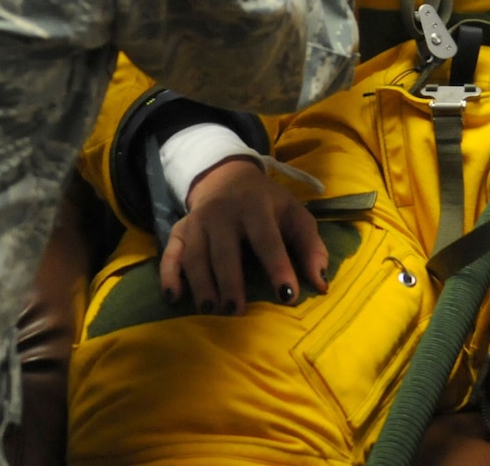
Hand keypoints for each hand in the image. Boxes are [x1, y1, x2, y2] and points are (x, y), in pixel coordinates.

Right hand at [158, 157, 328, 316]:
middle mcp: (223, 212)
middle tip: (236, 312)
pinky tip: (174, 298)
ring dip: (202, 284)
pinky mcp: (180, 230)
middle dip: (230, 282)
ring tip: (211, 311)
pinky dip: (169, 275)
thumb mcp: (294, 215)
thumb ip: (311, 246)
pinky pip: (170, 253)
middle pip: (225, 251)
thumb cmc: (268, 205)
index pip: (268, 240)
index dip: (279, 268)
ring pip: (196, 255)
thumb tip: (321, 283)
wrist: (228, 176)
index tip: (288, 297)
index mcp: (256, 206)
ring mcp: (198, 221)